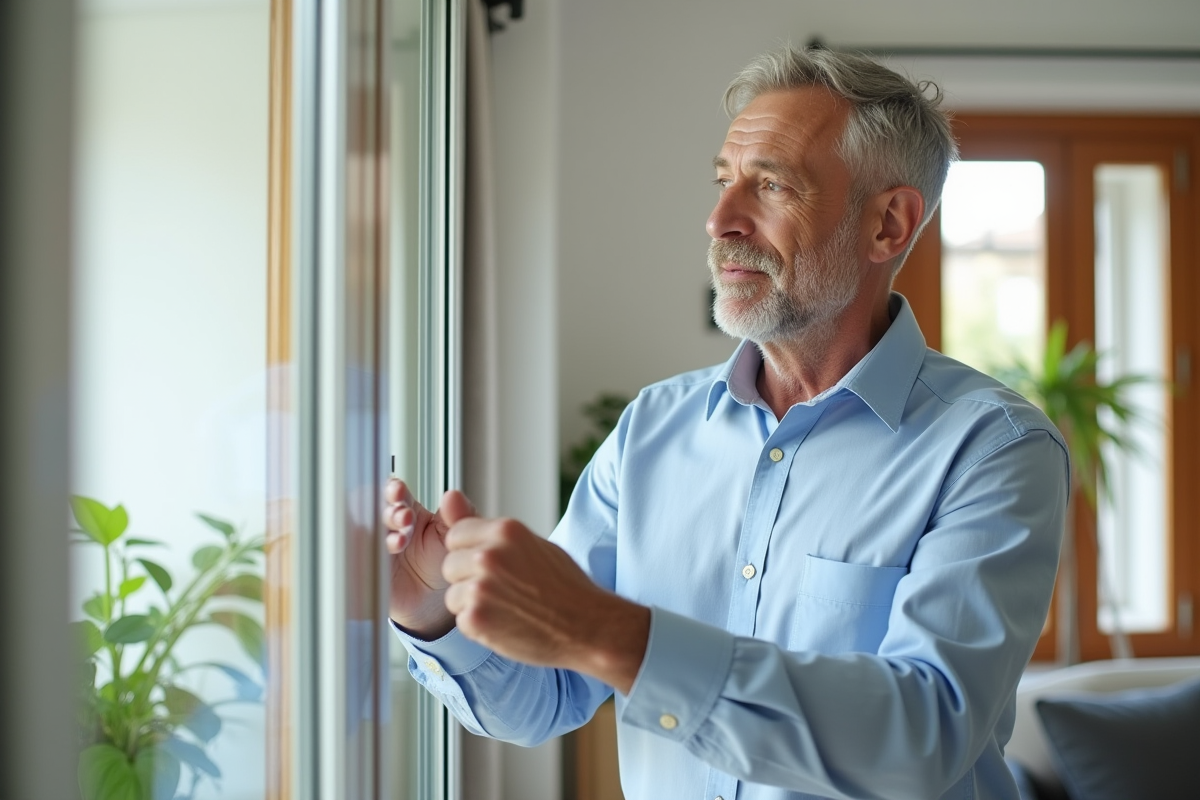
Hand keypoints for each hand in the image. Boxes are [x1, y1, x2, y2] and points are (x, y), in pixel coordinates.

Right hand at [383, 478, 473, 638]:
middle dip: (390, 510)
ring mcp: (378, 546)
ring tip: (401, 540)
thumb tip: (451, 493)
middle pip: (378, 508)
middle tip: (404, 517)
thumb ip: (459, 515)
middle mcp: (391, 527)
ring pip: (370, 528)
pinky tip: (391, 552)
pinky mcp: (371, 566)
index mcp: (410, 512)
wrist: (437, 604)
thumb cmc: (444, 565)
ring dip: (383, 530)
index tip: (397, 491)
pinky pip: (363, 553)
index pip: (395, 492)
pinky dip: (375, 549)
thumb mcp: (455, 537)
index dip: (393, 489)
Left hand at [440, 516, 649, 693]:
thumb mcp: (530, 543)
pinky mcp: (476, 619)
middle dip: (468, 578)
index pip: (456, 534)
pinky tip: (506, 624)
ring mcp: (481, 588)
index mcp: (505, 531)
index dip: (470, 552)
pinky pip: (461, 620)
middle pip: (450, 565)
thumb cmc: (564, 585)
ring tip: (506, 608)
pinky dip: (479, 626)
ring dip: (472, 604)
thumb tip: (448, 496)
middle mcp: (489, 555)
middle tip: (501, 590)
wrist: (587, 626)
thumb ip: (486, 527)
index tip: (491, 566)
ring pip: (452, 595)